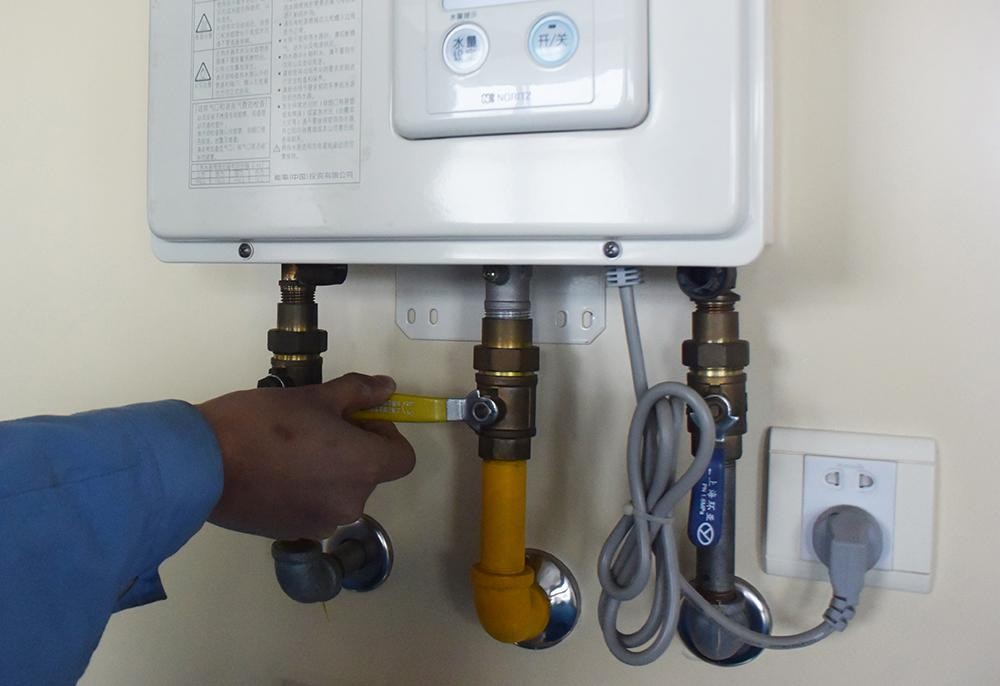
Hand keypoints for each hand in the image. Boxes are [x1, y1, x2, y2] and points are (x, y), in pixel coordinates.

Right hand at [197, 373, 415, 539]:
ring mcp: (322, 523)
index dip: (385, 434)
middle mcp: (351, 502)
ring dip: (329, 471)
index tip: (355, 419)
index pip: (402, 457)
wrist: (202, 464)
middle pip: (370, 473)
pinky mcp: (293, 533)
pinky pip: (314, 507)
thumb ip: (357, 393)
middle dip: (353, 449)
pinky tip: (274, 472)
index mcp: (364, 468)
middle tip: (316, 426)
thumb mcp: (315, 397)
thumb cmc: (263, 423)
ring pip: (341, 491)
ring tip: (290, 449)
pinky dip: (306, 490)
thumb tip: (386, 388)